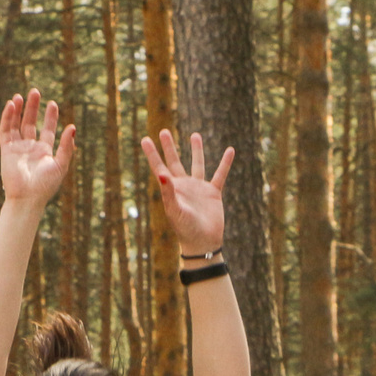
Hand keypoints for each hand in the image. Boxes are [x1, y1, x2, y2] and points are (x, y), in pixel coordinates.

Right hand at [0, 90, 75, 207]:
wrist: (27, 198)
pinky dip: (7, 118)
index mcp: (44, 151)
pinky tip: (11, 106)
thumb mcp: (61, 164)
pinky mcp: (6, 150)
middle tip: (35, 91)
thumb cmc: (46, 185)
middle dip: (33, 108)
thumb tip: (72, 126)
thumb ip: (67, 146)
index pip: (47, 129)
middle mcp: (30, 148)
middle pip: (31, 123)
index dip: (50, 116)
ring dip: (19, 110)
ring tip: (20, 96)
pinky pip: (5, 131)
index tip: (52, 103)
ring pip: (17, 124)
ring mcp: (18, 148)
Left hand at [139, 127, 232, 255]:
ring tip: (194, 135)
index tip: (145, 139)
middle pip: (174, 162)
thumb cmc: (185, 230)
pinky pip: (220, 174)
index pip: (159, 167)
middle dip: (169, 147)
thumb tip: (161, 174)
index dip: (152, 154)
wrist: (203, 243)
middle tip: (163, 132)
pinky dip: (225, 163)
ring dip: (196, 150)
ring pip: (197, 164)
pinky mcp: (213, 193)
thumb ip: (168, 192)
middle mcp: (184, 186)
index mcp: (171, 189)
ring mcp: (198, 188)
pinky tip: (230, 150)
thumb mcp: (175, 210)